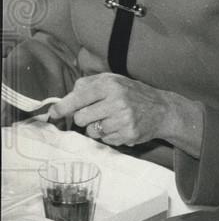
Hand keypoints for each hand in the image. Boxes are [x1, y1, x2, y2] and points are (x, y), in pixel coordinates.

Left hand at [49, 74, 202, 153]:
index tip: (54, 113)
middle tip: (95, 114)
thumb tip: (64, 99)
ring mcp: (123, 119)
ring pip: (92, 131)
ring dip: (97, 128)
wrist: (162, 109)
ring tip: (110, 120)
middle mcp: (117, 101)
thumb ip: (88, 85)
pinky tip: (120, 127)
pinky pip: (106, 140)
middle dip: (84, 118)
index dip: (62, 107)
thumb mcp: (113, 80)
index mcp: (110, 85)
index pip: (78, 98)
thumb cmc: (133, 93)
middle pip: (81, 118)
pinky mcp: (128, 134)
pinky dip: (109, 135)